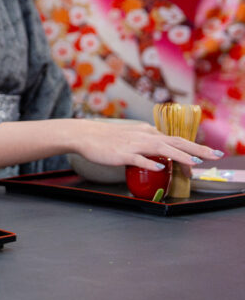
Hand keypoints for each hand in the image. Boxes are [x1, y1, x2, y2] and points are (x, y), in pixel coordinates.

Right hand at [70, 119, 222, 171]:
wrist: (84, 135)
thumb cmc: (106, 138)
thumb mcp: (131, 136)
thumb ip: (146, 142)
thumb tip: (160, 153)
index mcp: (147, 132)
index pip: (175, 139)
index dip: (193, 147)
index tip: (207, 154)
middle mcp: (144, 136)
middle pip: (175, 142)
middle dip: (197, 149)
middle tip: (215, 155)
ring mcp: (133, 144)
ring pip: (161, 148)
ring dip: (179, 156)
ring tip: (195, 162)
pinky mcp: (122, 154)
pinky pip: (138, 159)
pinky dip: (150, 163)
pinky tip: (160, 167)